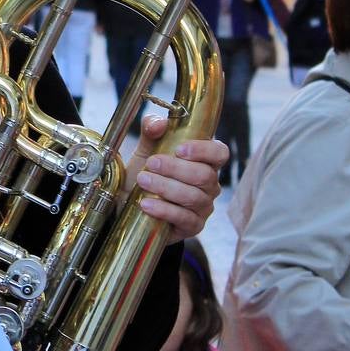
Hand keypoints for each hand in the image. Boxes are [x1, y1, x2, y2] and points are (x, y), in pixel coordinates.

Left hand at [125, 116, 227, 241]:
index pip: (220, 153)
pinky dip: (164, 210)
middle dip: (176, 169)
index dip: (204, 150)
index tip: (180, 150)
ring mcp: (203, 207)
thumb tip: (159, 124)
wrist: (129, 203)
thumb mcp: (145, 148)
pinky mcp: (193, 226)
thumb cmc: (145, 172)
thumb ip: (151, 130)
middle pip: (205, 176)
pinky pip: (185, 219)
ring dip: (166, 187)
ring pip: (194, 197)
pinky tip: (146, 204)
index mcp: (204, 161)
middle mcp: (209, 184)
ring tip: (143, 180)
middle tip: (152, 163)